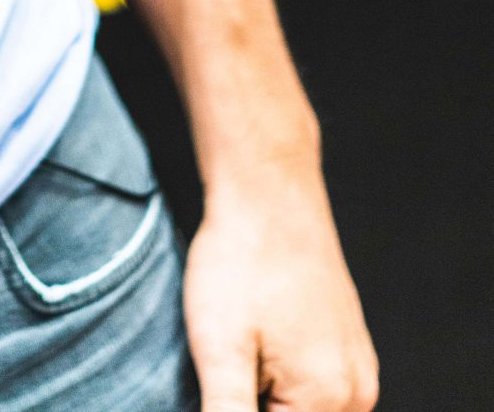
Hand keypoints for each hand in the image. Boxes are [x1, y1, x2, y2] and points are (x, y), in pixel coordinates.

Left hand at [184, 162, 377, 410]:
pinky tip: (254, 346)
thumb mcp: (219, 349)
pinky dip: (282, 385)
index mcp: (330, 402)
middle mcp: (357, 393)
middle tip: (230, 363)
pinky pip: (316, 390)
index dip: (237, 410)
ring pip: (305, 410)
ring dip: (267, 398)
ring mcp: (357, 367)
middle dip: (255, 404)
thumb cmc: (241, 259)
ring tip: (238, 349)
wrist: (268, 187)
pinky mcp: (347, 346)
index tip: (223, 384)